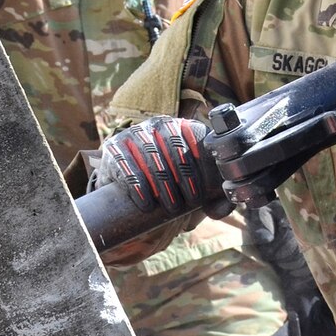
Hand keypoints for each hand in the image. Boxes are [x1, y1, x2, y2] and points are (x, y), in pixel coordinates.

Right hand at [96, 116, 219, 217]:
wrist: (129, 176)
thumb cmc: (171, 179)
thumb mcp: (194, 183)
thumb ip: (213, 195)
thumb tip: (222, 210)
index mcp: (182, 126)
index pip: (196, 140)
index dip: (201, 168)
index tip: (203, 195)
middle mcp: (158, 124)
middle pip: (174, 149)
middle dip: (184, 180)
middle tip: (188, 205)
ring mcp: (134, 133)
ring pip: (151, 157)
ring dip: (163, 186)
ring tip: (172, 209)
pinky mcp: (113, 147)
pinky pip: (125, 165)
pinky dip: (138, 186)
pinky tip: (147, 203)